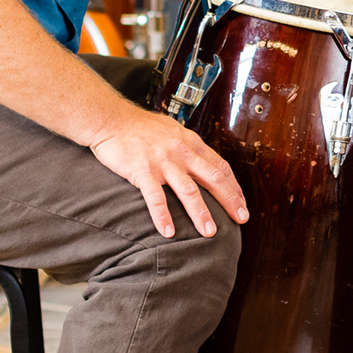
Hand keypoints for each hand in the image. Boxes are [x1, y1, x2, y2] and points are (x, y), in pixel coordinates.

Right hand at [87, 104, 248, 238]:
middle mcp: (181, 152)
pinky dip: (163, 216)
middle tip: (241, 219)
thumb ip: (187, 145)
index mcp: (191, 142)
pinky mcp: (142, 171)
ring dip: (201, 213)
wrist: (111, 119)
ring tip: (210, 233)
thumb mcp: (172, 130)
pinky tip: (168, 232)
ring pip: (189, 191)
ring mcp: (163, 162)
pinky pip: (156, 198)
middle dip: (229, 201)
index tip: (242, 203)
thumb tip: (201, 159)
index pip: (220, 166)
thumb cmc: (139, 126)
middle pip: (213, 178)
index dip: (233, 186)